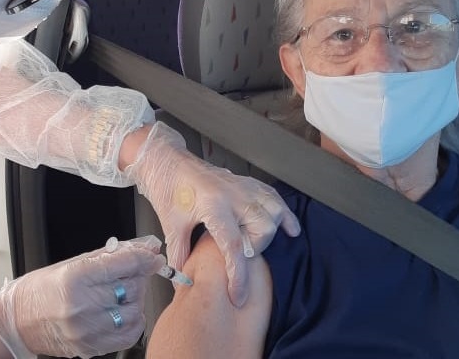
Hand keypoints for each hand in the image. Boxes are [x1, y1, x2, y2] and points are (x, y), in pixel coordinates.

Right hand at [0, 236, 165, 357]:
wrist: (16, 321)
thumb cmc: (41, 290)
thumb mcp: (71, 263)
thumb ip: (109, 257)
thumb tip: (144, 249)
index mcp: (74, 279)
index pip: (122, 265)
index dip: (143, 258)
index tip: (153, 255)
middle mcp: (81, 306)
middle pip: (131, 287)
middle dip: (138, 277)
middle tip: (132, 272)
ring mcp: (86, 330)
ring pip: (134, 312)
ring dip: (135, 300)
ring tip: (122, 293)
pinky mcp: (90, 347)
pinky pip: (128, 335)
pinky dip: (133, 321)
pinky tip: (123, 312)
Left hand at [126, 122, 300, 306]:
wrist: (169, 162)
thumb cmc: (169, 191)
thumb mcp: (171, 225)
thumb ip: (180, 254)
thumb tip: (183, 282)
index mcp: (213, 205)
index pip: (234, 246)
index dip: (238, 275)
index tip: (239, 294)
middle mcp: (233, 195)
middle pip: (263, 228)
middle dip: (255, 249)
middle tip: (237, 255)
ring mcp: (243, 187)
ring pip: (274, 211)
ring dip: (270, 231)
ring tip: (255, 241)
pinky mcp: (247, 182)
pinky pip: (274, 198)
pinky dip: (284, 214)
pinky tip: (289, 228)